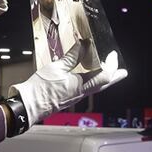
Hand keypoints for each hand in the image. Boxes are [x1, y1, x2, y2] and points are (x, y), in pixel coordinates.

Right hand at [9, 40, 126, 125]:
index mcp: (81, 86)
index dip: (112, 64)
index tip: (113, 54)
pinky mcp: (69, 97)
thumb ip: (72, 57)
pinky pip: (87, 88)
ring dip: (104, 78)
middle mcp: (81, 93)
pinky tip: (88, 76)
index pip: (104, 76)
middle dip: (115, 77)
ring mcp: (76, 96)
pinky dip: (93, 80)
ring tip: (109, 71)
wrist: (28, 106)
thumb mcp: (56, 68)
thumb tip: (84, 45)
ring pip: (96, 87)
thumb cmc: (40, 89)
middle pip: (104, 85)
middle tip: (123, 72)